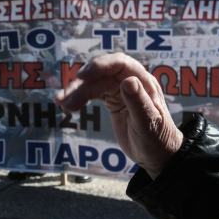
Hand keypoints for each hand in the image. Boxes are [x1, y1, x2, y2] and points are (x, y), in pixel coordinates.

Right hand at [56, 53, 182, 177]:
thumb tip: (127, 81)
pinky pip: (92, 93)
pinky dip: (79, 97)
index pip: (120, 63)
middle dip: (82, 87)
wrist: (157, 155)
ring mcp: (120, 90)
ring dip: (76, 92)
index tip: (82, 76)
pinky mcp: (112, 99)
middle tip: (66, 103)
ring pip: (93, 84)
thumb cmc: (157, 139)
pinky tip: (66, 104)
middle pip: (101, 75)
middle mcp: (131, 82)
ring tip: (61, 104)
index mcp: (143, 83)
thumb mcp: (148, 124)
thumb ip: (138, 102)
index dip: (100, 65)